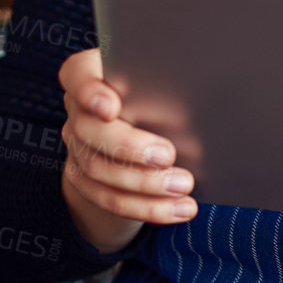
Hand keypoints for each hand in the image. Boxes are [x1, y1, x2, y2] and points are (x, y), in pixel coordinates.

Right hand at [58, 48, 197, 254]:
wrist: (141, 129)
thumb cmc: (161, 89)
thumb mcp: (164, 77)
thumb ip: (168, 80)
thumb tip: (205, 87)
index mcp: (91, 74)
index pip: (78, 74)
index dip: (90, 91)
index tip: (112, 107)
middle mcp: (78, 109)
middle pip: (89, 129)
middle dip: (129, 146)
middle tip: (168, 155)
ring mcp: (77, 146)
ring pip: (99, 169)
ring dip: (145, 183)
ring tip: (183, 186)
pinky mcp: (85, 179)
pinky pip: (110, 199)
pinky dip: (148, 207)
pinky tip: (179, 208)